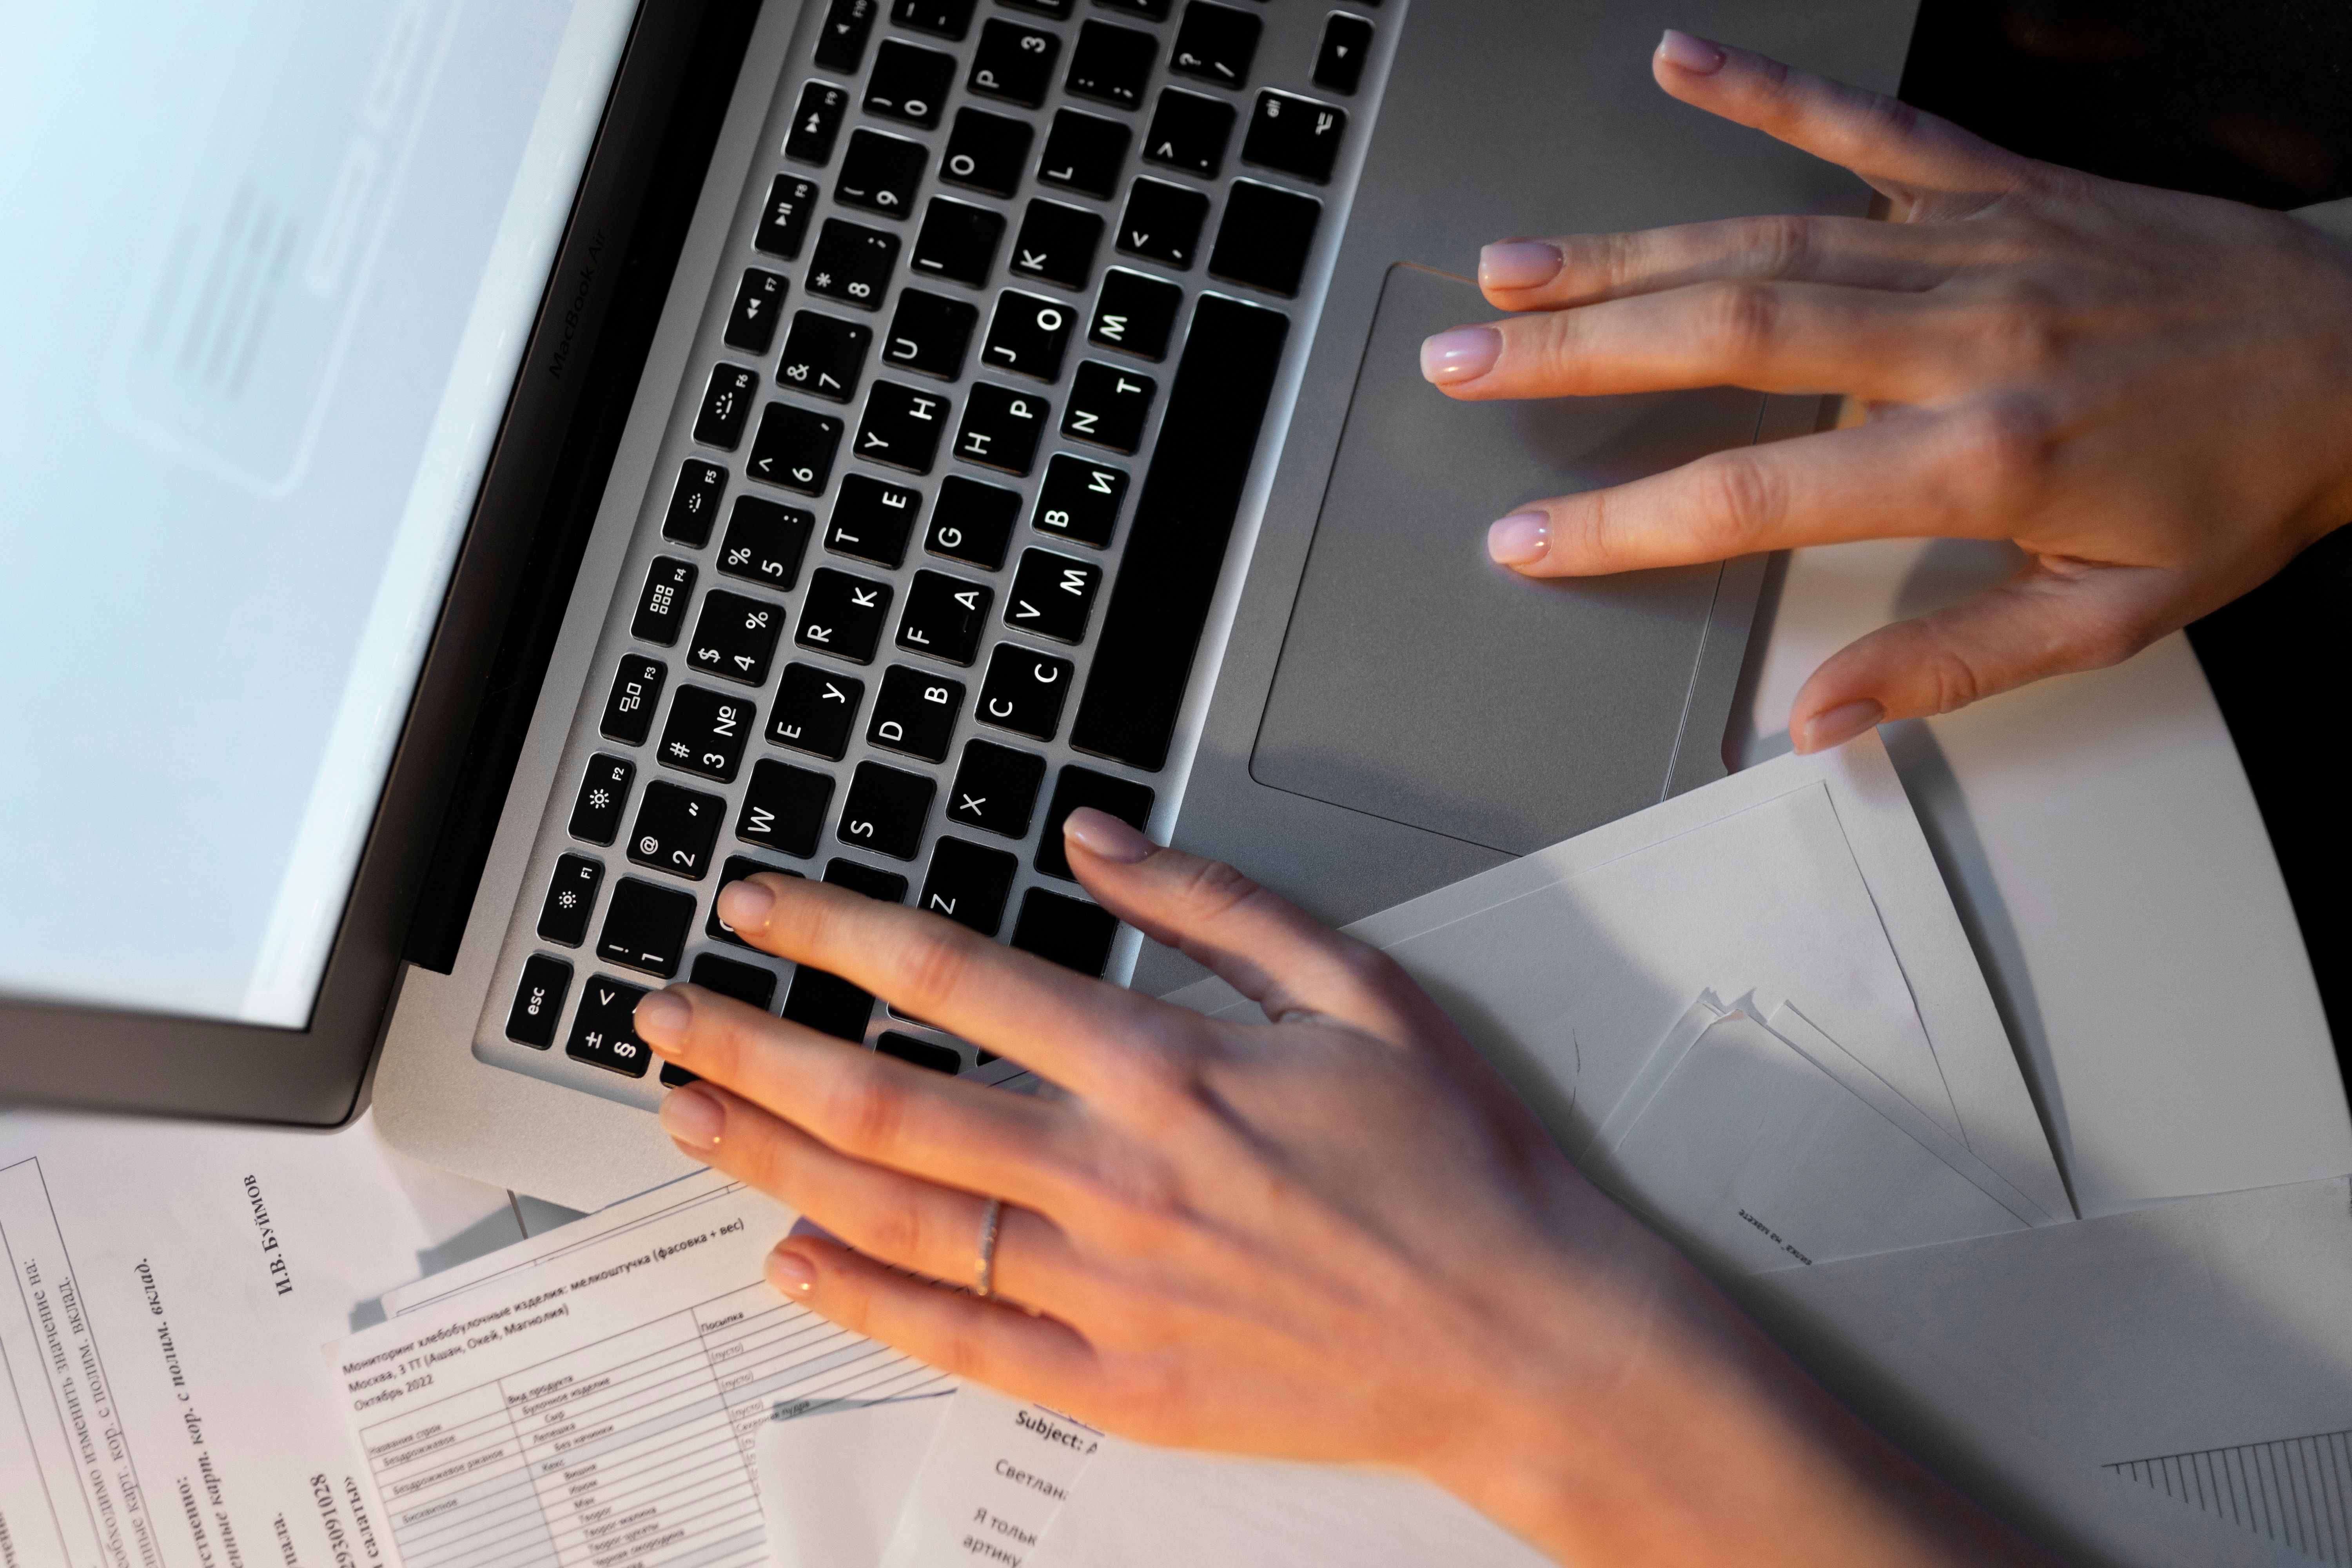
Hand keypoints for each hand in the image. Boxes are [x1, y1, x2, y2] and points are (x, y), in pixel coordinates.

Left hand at [633, 812, 2046, 1564]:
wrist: (1527, 1334)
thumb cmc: (1453, 1163)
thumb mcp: (1359, 989)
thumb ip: (1214, 902)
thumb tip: (1095, 835)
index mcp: (1168, 1069)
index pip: (956, 980)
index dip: (837, 937)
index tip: (760, 909)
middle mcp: (1116, 1179)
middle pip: (885, 1103)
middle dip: (753, 1048)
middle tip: (663, 1014)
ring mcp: (1107, 1291)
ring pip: (894, 1218)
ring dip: (771, 1160)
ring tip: (685, 1117)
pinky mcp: (1118, 1382)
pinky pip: (956, 1337)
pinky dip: (860, 1300)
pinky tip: (789, 1262)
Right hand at [1421, 30, 2351, 751]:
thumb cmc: (2247, 481)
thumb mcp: (2119, 616)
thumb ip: (1956, 665)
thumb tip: (1820, 716)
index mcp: (1983, 456)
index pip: (1758, 493)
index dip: (1626, 522)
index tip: (1530, 538)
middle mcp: (1962, 336)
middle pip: (1727, 337)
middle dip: (1576, 352)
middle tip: (1460, 360)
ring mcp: (1974, 244)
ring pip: (1764, 238)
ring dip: (1624, 253)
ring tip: (1511, 268)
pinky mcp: (2000, 184)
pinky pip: (1866, 126)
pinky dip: (1768, 89)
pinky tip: (1680, 65)